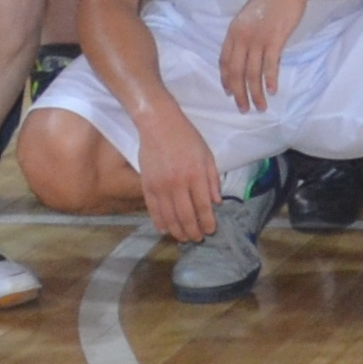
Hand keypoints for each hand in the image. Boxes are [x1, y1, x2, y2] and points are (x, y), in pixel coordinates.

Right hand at [137, 100, 221, 239]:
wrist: (159, 125)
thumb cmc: (187, 137)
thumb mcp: (207, 155)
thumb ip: (212, 179)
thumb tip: (216, 202)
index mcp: (195, 175)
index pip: (203, 206)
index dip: (207, 221)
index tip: (211, 230)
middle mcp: (178, 184)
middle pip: (186, 215)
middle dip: (193, 230)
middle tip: (198, 238)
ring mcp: (160, 186)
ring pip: (169, 217)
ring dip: (177, 230)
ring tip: (184, 238)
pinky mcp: (146, 186)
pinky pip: (153, 209)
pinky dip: (159, 222)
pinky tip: (165, 229)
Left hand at [217, 0, 305, 112]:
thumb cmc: (272, 0)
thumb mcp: (250, 17)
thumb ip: (245, 35)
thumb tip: (247, 54)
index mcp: (233, 32)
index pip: (224, 62)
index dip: (226, 80)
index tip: (229, 94)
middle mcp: (241, 37)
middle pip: (236, 72)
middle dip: (239, 94)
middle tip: (243, 108)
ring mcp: (258, 39)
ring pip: (252, 73)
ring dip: (255, 93)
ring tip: (260, 106)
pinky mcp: (275, 39)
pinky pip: (270, 65)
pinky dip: (270, 80)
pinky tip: (273, 91)